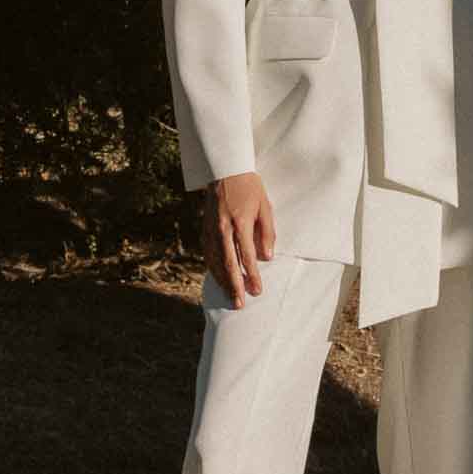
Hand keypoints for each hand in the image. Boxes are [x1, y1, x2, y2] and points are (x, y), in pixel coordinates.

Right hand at [201, 171, 276, 307]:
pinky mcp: (205, 229)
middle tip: (240, 303)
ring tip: (230, 297)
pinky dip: (213, 268)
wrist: (225, 170)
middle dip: (235, 285)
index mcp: (240, 222)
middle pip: (229, 263)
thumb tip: (266, 257)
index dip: (253, 275)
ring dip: (223, 281)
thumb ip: (267, 232)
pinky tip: (218, 278)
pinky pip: (208, 254)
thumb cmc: (249, 188)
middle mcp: (223, 228)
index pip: (247, 255)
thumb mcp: (265, 207)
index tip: (257, 291)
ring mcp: (211, 229)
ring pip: (215, 261)